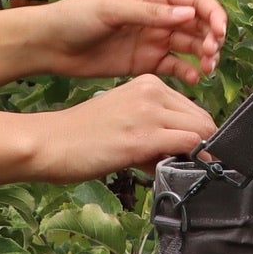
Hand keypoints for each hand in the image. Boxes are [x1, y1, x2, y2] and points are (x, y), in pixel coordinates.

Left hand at [31, 0, 226, 84]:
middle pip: (199, 24)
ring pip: (191, 46)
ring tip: (205, 69)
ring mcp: (153, 39)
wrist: (51, 45)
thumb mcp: (112, 9)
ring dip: (204, 56)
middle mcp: (159, 16)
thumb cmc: (76, 17)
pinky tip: (192, 79)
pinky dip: (188, 72)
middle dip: (211, 38)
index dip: (213, 14)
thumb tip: (187, 13)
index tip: (220, 33)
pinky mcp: (146, 62)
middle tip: (211, 55)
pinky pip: (175, 66)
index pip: (196, 0)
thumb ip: (150, 13)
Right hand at [32, 75, 216, 182]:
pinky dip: (191, 160)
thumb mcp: (125, 118)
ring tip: (164, 167)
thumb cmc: (82, 135)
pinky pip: (189, 145)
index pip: (192, 108)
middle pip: (201, 119)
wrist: (50, 143)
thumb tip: (183, 151)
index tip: (179, 152)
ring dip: (193, 155)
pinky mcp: (144, 137)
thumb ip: (155, 128)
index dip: (193, 135)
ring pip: (201, 131)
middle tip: (174, 163)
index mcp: (148, 83)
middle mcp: (152, 91)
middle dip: (197, 145)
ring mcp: (149, 112)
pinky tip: (169, 170)